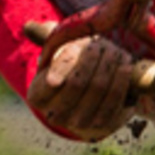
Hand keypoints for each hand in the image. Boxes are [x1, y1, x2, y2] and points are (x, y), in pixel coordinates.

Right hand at [26, 25, 136, 141]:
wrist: (94, 92)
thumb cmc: (74, 65)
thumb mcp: (60, 52)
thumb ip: (48, 39)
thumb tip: (28, 27)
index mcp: (37, 95)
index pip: (54, 76)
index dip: (73, 58)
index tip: (86, 43)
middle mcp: (54, 115)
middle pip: (77, 82)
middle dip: (93, 59)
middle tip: (105, 43)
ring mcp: (78, 125)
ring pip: (97, 90)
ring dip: (110, 66)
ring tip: (116, 51)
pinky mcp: (102, 127)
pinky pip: (114, 102)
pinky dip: (121, 81)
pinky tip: (125, 66)